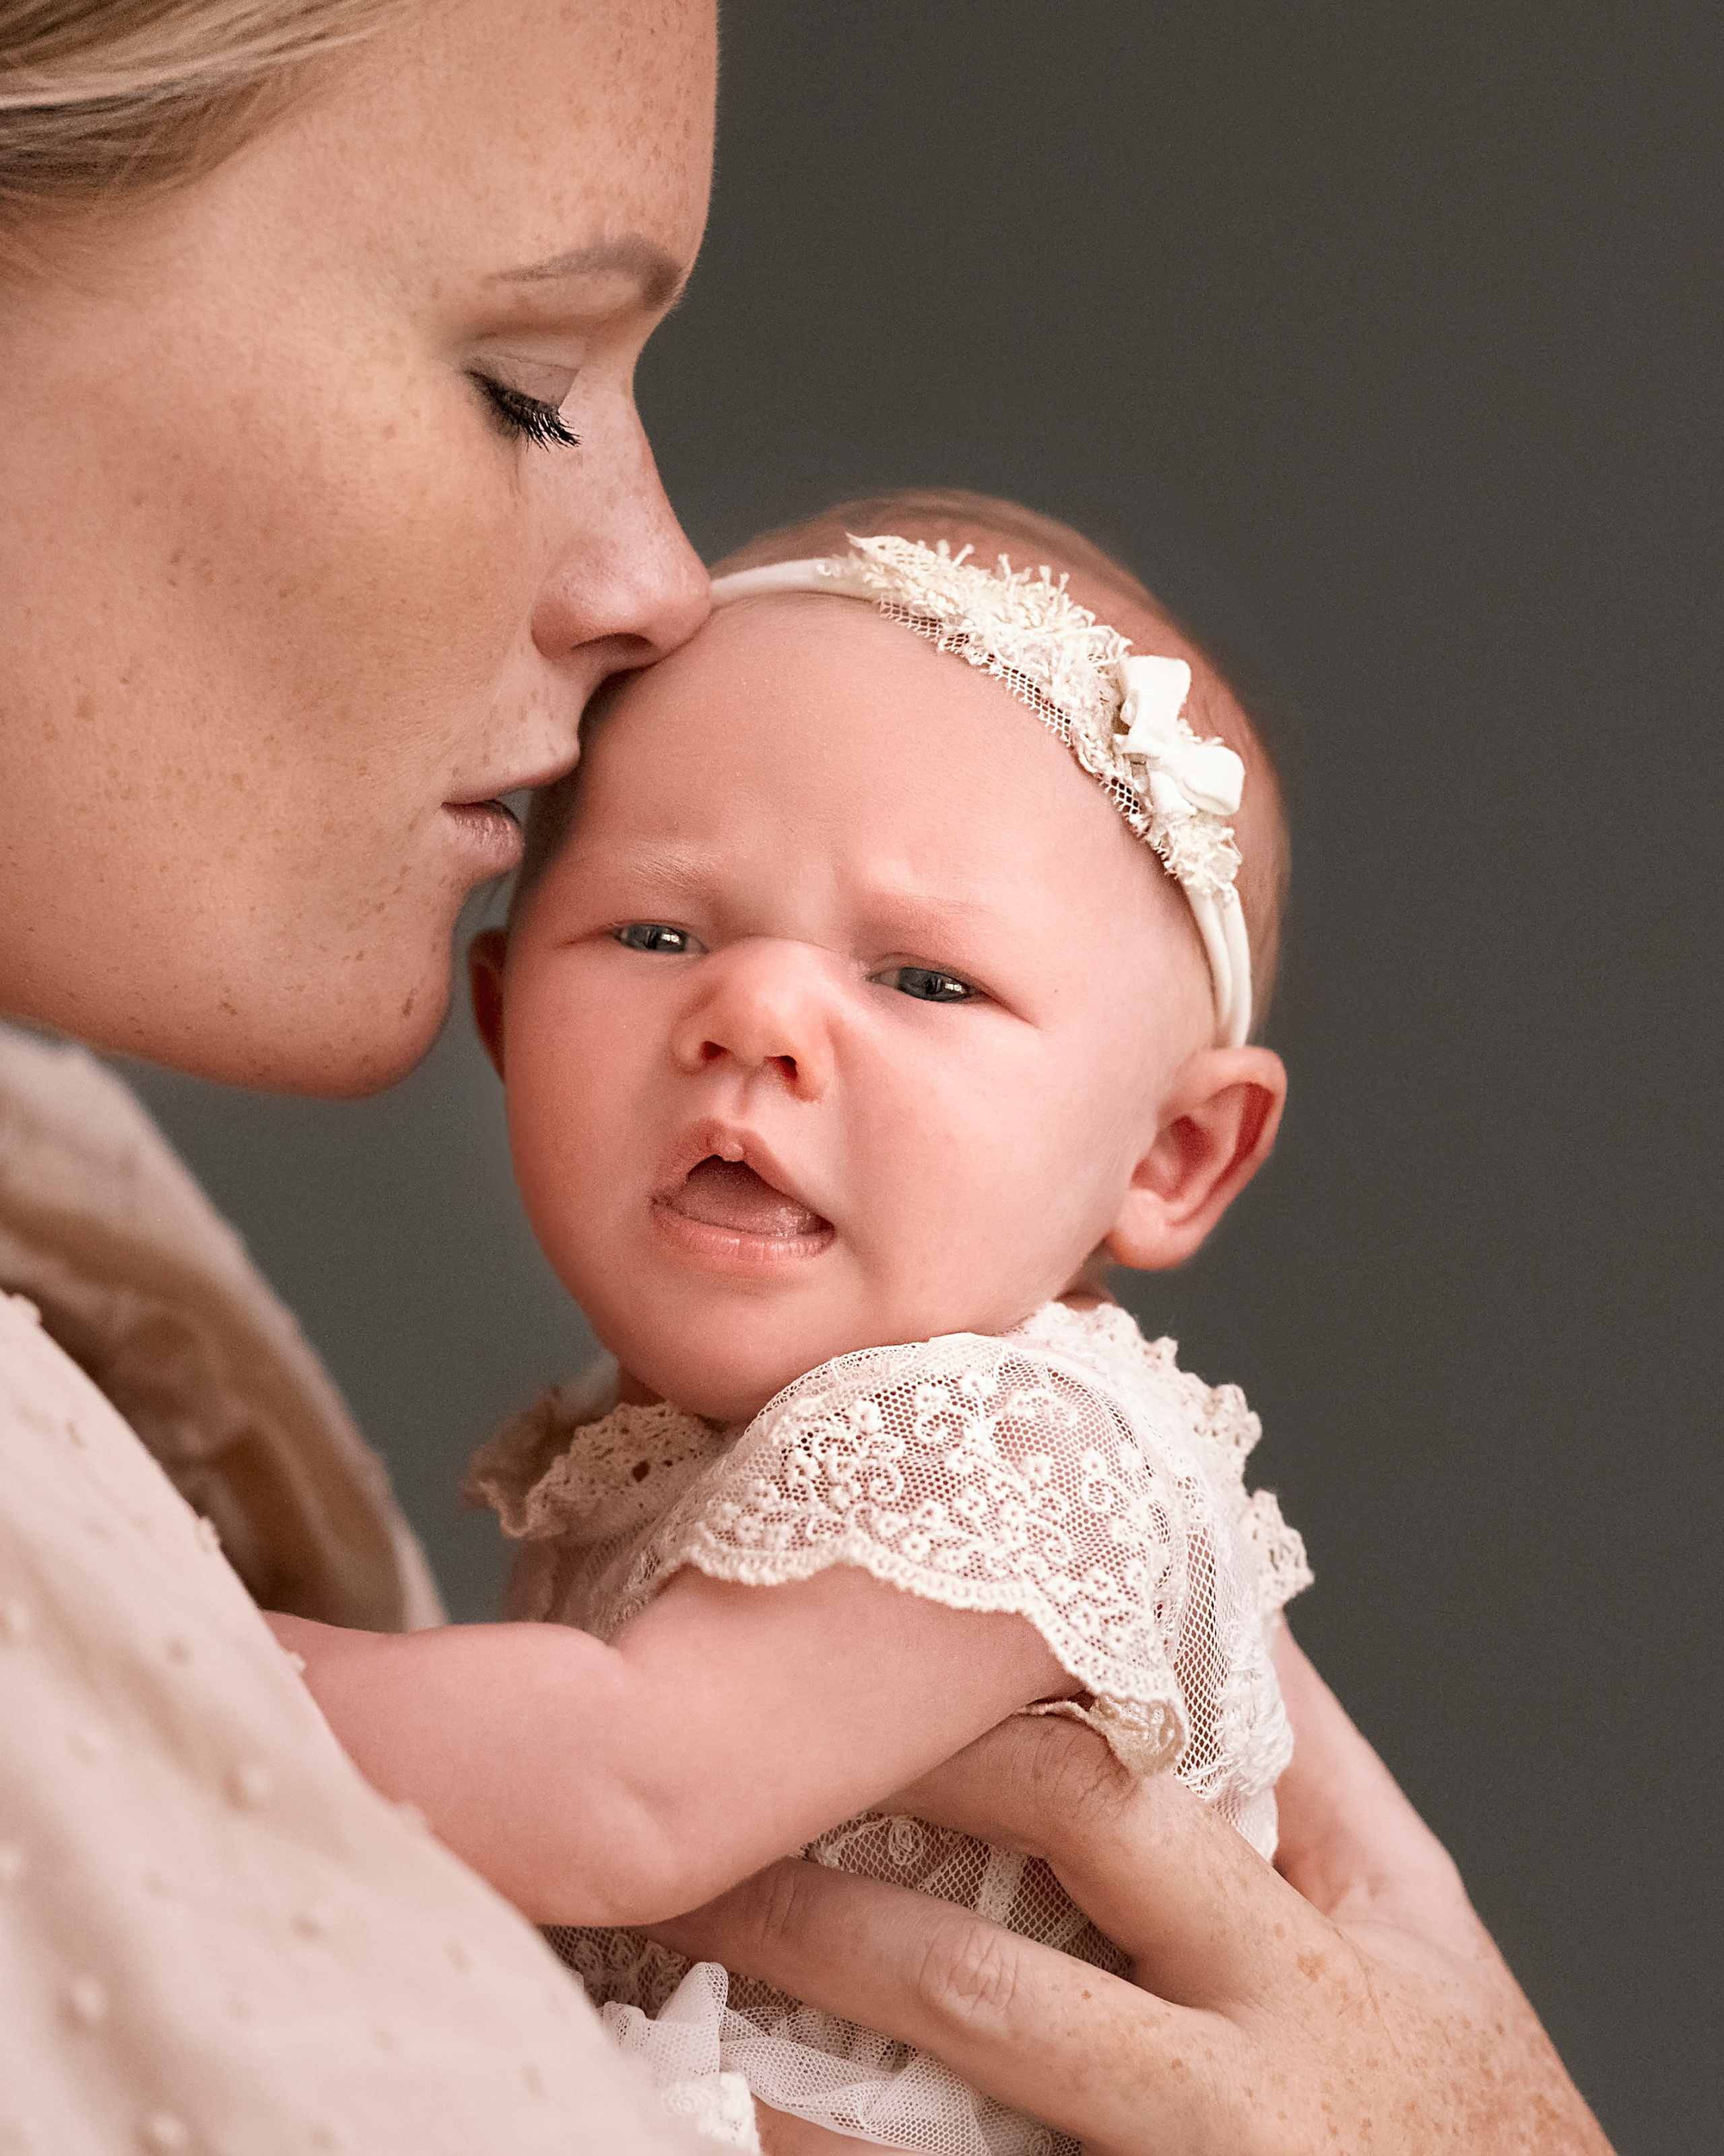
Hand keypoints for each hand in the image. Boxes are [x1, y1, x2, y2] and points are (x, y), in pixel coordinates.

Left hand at [645, 1628, 1612, 2153]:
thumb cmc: (1457, 2100)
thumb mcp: (1415, 1918)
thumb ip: (1318, 1761)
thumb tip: (1228, 1601)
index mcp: (1298, 1962)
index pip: (1099, 1807)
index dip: (953, 1739)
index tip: (840, 1679)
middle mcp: (1226, 2093)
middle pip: (976, 1976)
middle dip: (821, 1897)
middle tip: (701, 1829)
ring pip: (926, 2135)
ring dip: (784, 2048)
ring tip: (673, 1968)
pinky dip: (823, 2151)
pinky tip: (741, 2101)